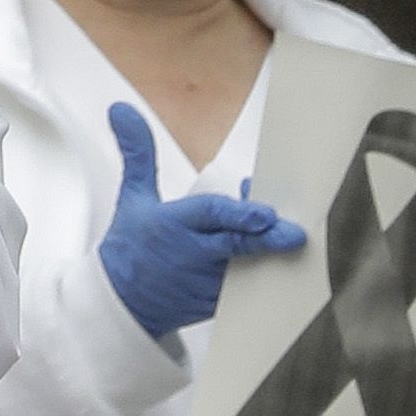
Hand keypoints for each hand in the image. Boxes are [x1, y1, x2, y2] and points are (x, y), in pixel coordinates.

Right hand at [98, 104, 304, 343]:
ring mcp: (203, 283)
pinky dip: (263, 280)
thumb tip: (123, 111)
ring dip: (270, 259)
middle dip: (266, 239)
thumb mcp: (132, 196)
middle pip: (234, 245)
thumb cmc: (130, 245)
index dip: (238, 214)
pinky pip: (244, 292)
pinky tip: (283, 268)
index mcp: (170, 224)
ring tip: (295, 249)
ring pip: (245, 270)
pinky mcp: (214, 305)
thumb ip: (138, 153)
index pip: (208, 215)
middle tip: (294, 234)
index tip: (264, 212)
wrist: (120, 302)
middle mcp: (189, 254)